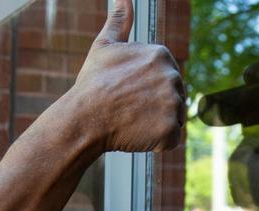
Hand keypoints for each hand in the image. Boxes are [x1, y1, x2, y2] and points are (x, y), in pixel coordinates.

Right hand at [68, 0, 185, 153]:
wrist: (85, 117)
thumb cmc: (93, 83)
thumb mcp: (104, 46)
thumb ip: (119, 21)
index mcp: (161, 55)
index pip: (166, 78)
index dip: (147, 90)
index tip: (129, 94)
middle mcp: (172, 76)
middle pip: (173, 98)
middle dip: (155, 107)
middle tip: (129, 110)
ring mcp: (173, 103)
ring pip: (174, 119)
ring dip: (157, 125)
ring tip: (132, 122)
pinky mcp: (170, 129)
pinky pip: (171, 140)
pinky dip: (157, 143)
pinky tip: (137, 135)